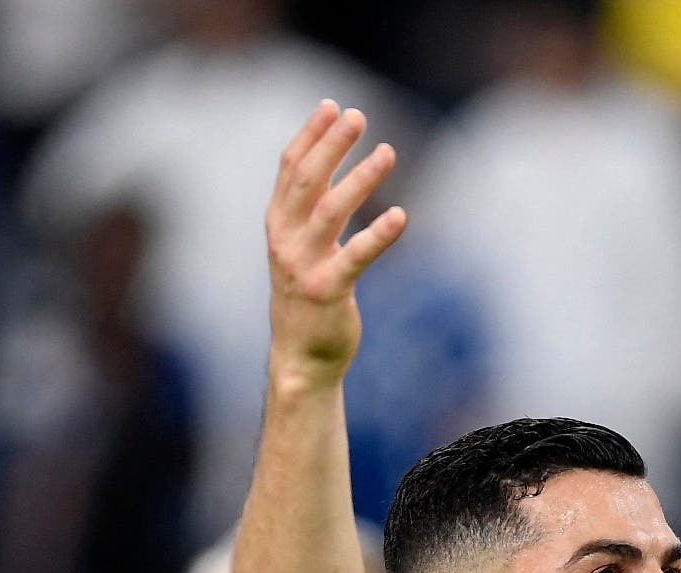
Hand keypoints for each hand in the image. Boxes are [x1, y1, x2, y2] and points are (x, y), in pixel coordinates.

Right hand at [265, 101, 406, 386]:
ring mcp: (304, 266)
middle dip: (332, 144)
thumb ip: (309, 213)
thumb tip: (326, 169)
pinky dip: (379, 235)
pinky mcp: (328, 291)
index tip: (331, 105)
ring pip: (331, 210)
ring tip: (388, 151)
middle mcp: (286, 240)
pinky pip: (356, 257)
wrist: (300, 358)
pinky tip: (401, 215)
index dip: (310, 135)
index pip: (291, 169)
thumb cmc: (308, 299)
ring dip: (360, 178)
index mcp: (279, 225)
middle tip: (357, 115)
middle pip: (308, 180)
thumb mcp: (300, 250)